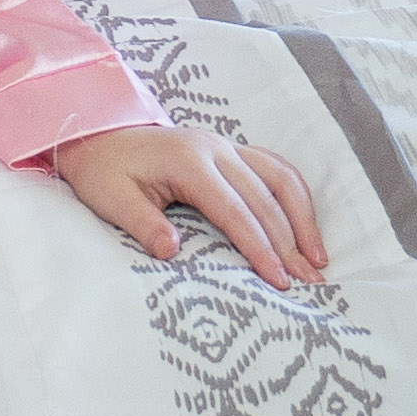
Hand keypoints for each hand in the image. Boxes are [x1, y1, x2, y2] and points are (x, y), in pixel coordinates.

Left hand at [45, 124, 325, 288]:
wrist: (97, 133)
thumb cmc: (104, 171)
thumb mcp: (110, 199)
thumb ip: (141, 224)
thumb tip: (171, 252)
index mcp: (187, 161)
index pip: (235, 211)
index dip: (259, 248)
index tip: (279, 280)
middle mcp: (214, 148)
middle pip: (264, 199)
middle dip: (289, 243)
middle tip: (310, 282)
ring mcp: (225, 146)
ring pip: (279, 178)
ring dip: (303, 218)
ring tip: (319, 258)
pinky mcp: (230, 150)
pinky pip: (274, 168)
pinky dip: (295, 196)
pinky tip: (306, 224)